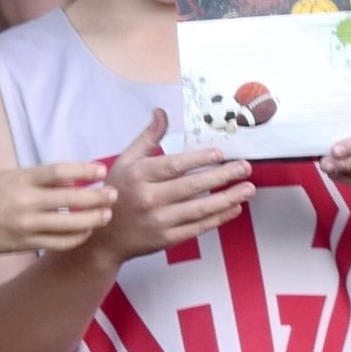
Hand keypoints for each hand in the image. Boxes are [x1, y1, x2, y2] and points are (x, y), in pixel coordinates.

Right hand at [0, 161, 115, 255]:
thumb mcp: (10, 176)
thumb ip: (39, 178)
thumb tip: (73, 180)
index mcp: (21, 179)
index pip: (59, 172)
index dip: (84, 171)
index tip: (101, 171)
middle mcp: (25, 201)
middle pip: (70, 199)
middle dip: (96, 197)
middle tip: (113, 195)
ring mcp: (26, 225)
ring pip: (69, 225)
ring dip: (92, 220)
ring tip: (106, 215)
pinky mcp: (26, 244)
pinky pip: (59, 243)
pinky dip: (76, 237)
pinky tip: (85, 232)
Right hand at [89, 114, 252, 261]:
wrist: (103, 239)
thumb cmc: (116, 193)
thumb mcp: (125, 161)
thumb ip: (147, 138)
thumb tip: (161, 112)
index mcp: (137, 175)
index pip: (173, 166)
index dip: (198, 160)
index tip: (220, 154)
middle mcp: (148, 198)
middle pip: (191, 186)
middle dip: (222, 177)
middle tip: (244, 168)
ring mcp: (158, 221)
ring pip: (199, 209)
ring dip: (227, 198)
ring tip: (247, 189)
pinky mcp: (166, 239)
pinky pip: (197, 227)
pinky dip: (218, 218)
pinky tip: (233, 208)